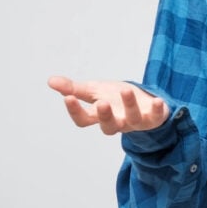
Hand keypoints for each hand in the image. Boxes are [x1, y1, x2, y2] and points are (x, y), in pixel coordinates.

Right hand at [47, 75, 169, 134]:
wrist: (142, 100)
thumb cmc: (115, 97)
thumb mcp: (94, 90)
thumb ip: (74, 88)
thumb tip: (50, 80)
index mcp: (100, 116)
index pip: (84, 120)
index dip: (75, 111)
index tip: (68, 97)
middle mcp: (118, 122)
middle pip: (109, 127)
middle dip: (105, 116)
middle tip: (102, 103)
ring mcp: (136, 121)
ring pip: (133, 119)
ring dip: (130, 106)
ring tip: (126, 90)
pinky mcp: (154, 118)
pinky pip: (156, 116)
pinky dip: (157, 109)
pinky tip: (157, 100)